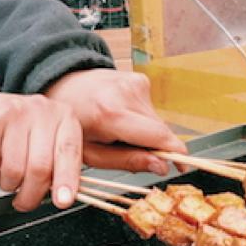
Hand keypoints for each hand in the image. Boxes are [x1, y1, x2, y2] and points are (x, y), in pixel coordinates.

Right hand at [0, 89, 82, 211]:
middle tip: (24, 202)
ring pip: (13, 170)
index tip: (62, 201)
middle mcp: (40, 111)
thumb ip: (62, 163)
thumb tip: (66, 196)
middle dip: (30, 195)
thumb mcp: (49, 139)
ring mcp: (13, 113)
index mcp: (63, 117)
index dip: (66, 179)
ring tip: (6, 180)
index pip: (68, 151)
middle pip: (40, 167)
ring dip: (8, 186)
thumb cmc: (20, 130)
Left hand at [44, 69, 185, 174]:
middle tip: (129, 151)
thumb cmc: (74, 126)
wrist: (63, 87)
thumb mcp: (91, 153)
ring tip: (118, 132)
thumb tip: (162, 166)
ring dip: (146, 133)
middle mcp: (125, 93)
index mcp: (109, 113)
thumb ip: (126, 161)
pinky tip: (121, 117)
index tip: (183, 166)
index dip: (175, 153)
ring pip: (157, 120)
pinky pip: (150, 109)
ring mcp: (134, 82)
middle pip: (160, 129)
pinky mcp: (138, 79)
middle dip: (154, 146)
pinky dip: (141, 119)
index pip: (157, 135)